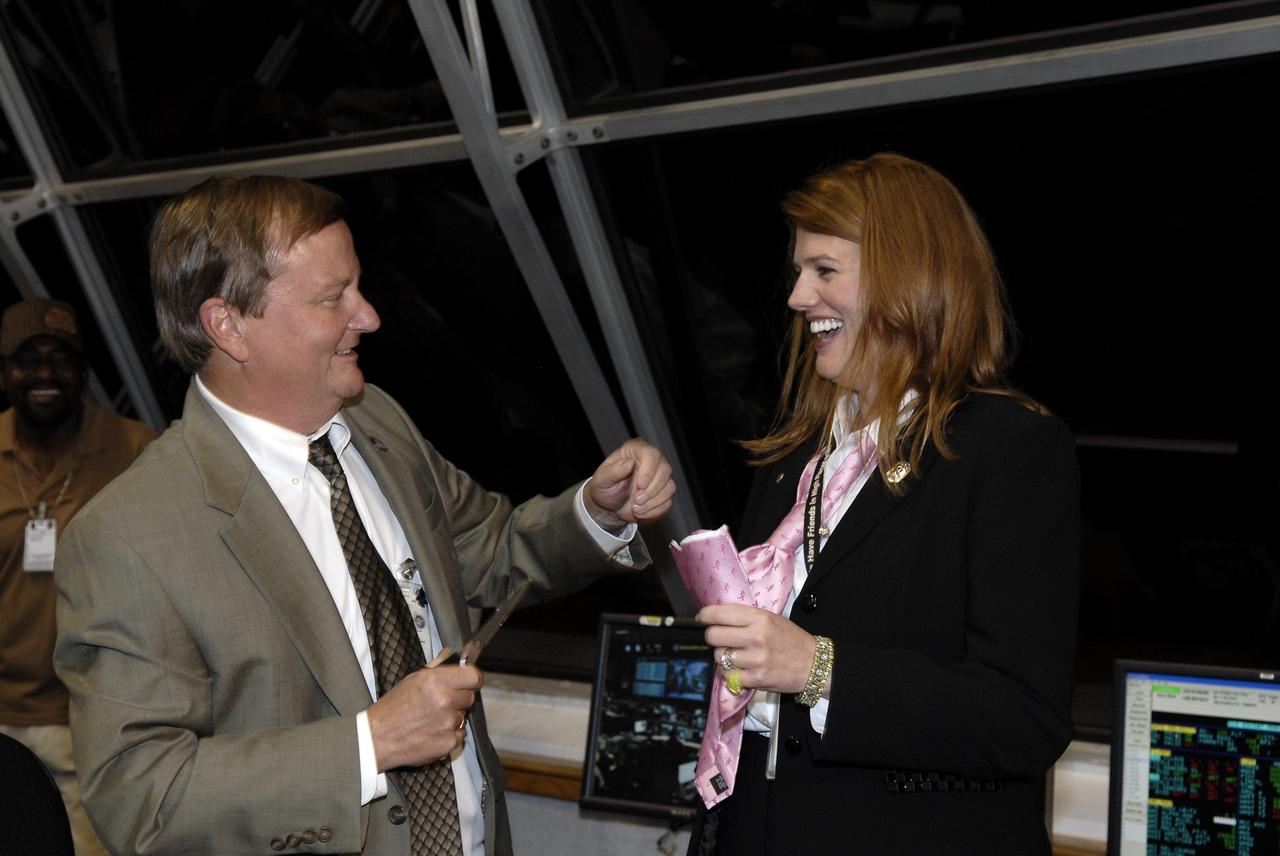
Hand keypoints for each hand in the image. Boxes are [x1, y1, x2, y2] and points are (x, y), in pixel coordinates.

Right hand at [366, 664, 482, 770]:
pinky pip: (460, 735)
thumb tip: (453, 655)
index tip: (470, 681)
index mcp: (435, 681)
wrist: (378, 738)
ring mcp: (447, 724)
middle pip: (470, 696)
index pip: (473, 676)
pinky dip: (449, 735)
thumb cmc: (393, 709)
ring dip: (452, 717)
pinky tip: (432, 732)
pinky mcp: (448, 743)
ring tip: (432, 719)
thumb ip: (437, 667)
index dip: (473, 678)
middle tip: (441, 702)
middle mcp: (444, 701)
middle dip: (459, 698)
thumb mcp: (412, 679)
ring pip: (463, 716)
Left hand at [584, 438, 675, 528]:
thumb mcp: (602, 479)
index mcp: (635, 450)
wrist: (609, 506)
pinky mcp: (664, 492)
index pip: (651, 454)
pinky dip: (654, 510)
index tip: (640, 486)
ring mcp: (661, 476)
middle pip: (665, 470)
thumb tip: (629, 462)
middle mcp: (652, 460)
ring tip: (635, 508)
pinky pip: (668, 502)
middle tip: (636, 501)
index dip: (649, 471)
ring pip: (670, 487)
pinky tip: (641, 511)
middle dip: (651, 490)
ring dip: (653, 502)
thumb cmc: (605, 488)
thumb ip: (614, 470)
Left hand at [698, 604, 817, 694]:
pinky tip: (741, 670)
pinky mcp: (757, 678)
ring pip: (719, 657)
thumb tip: (716, 616)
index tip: (702, 618)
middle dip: (713, 638)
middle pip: (713, 636)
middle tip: (721, 639)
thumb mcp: (771, 619)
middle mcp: (756, 636)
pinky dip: (731, 674)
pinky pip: (729, 676)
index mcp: (759, 618)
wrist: (814, 663)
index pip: (719, 614)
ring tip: (735, 656)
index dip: (705, 616)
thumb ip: (746, 618)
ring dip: (723, 657)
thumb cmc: (791, 639)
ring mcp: (756, 659)